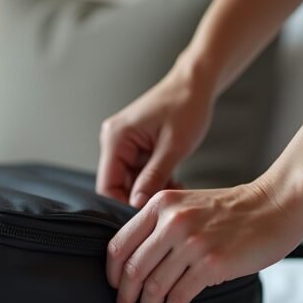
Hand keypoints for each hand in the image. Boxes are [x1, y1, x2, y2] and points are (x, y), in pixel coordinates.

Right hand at [96, 59, 214, 207]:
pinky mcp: (136, 146)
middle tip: (165, 205)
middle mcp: (114, 141)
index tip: (146, 217)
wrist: (195, 84)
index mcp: (116, 138)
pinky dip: (155, 180)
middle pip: (118, 185)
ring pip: (131, 181)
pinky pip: (140, 173)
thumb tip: (137, 205)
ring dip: (151, 190)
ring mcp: (124, 144)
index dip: (123, 205)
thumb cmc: (186, 106)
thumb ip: (154, 176)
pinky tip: (173, 180)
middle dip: (140, 198)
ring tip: (174, 190)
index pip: (107, 185)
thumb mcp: (173, 146)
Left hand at [107, 176, 302, 302]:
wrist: (276, 206)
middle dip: (125, 297)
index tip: (114, 288)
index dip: (111, 273)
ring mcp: (192, 242)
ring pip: (154, 285)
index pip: (119, 244)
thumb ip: (162, 226)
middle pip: (132, 269)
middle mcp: (172, 222)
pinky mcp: (212, 263)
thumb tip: (138, 264)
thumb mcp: (188, 206)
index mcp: (161, 205)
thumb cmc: (234, 210)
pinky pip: (180, 294)